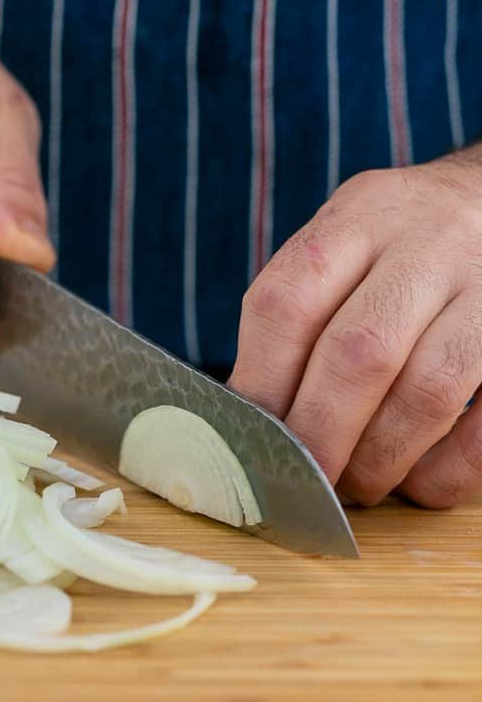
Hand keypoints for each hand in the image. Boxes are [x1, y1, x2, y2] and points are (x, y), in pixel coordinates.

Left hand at [229, 153, 481, 508]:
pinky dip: (450, 470)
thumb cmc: (407, 240)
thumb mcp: (349, 237)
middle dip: (320, 435)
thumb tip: (253, 416)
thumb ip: (304, 307)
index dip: (260, 383)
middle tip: (304, 480)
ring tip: (359, 485)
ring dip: (381, 457)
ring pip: (428, 390)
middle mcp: (430, 241)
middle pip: (357, 353)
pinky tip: (421, 482)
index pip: (286, 302)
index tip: (252, 436)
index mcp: (360, 216)